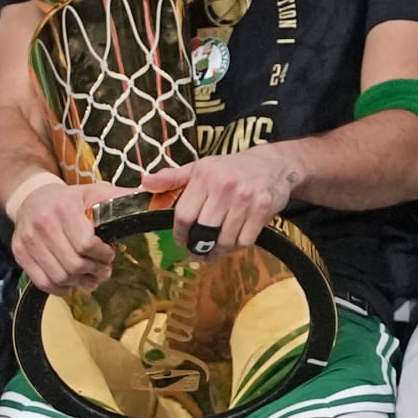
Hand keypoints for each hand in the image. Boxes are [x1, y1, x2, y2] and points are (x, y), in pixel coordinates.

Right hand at [12, 179, 121, 292]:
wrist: (32, 198)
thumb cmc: (72, 200)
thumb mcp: (96, 193)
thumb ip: (122, 199)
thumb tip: (153, 202)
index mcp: (64, 208)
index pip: (86, 244)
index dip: (102, 255)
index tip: (109, 253)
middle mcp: (42, 223)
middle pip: (74, 265)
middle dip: (95, 271)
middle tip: (103, 270)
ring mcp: (28, 240)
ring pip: (59, 277)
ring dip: (80, 283)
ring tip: (90, 277)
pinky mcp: (19, 253)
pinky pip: (42, 283)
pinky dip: (61, 289)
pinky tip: (72, 283)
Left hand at [141, 144, 307, 250]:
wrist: (273, 164)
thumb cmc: (231, 168)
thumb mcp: (200, 168)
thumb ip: (172, 178)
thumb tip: (145, 182)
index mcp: (204, 176)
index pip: (184, 215)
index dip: (180, 234)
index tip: (182, 241)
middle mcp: (224, 186)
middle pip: (204, 230)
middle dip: (199, 246)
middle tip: (198, 252)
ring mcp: (245, 198)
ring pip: (226, 239)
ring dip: (219, 250)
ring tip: (216, 250)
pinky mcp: (263, 209)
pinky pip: (245, 240)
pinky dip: (238, 246)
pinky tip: (234, 242)